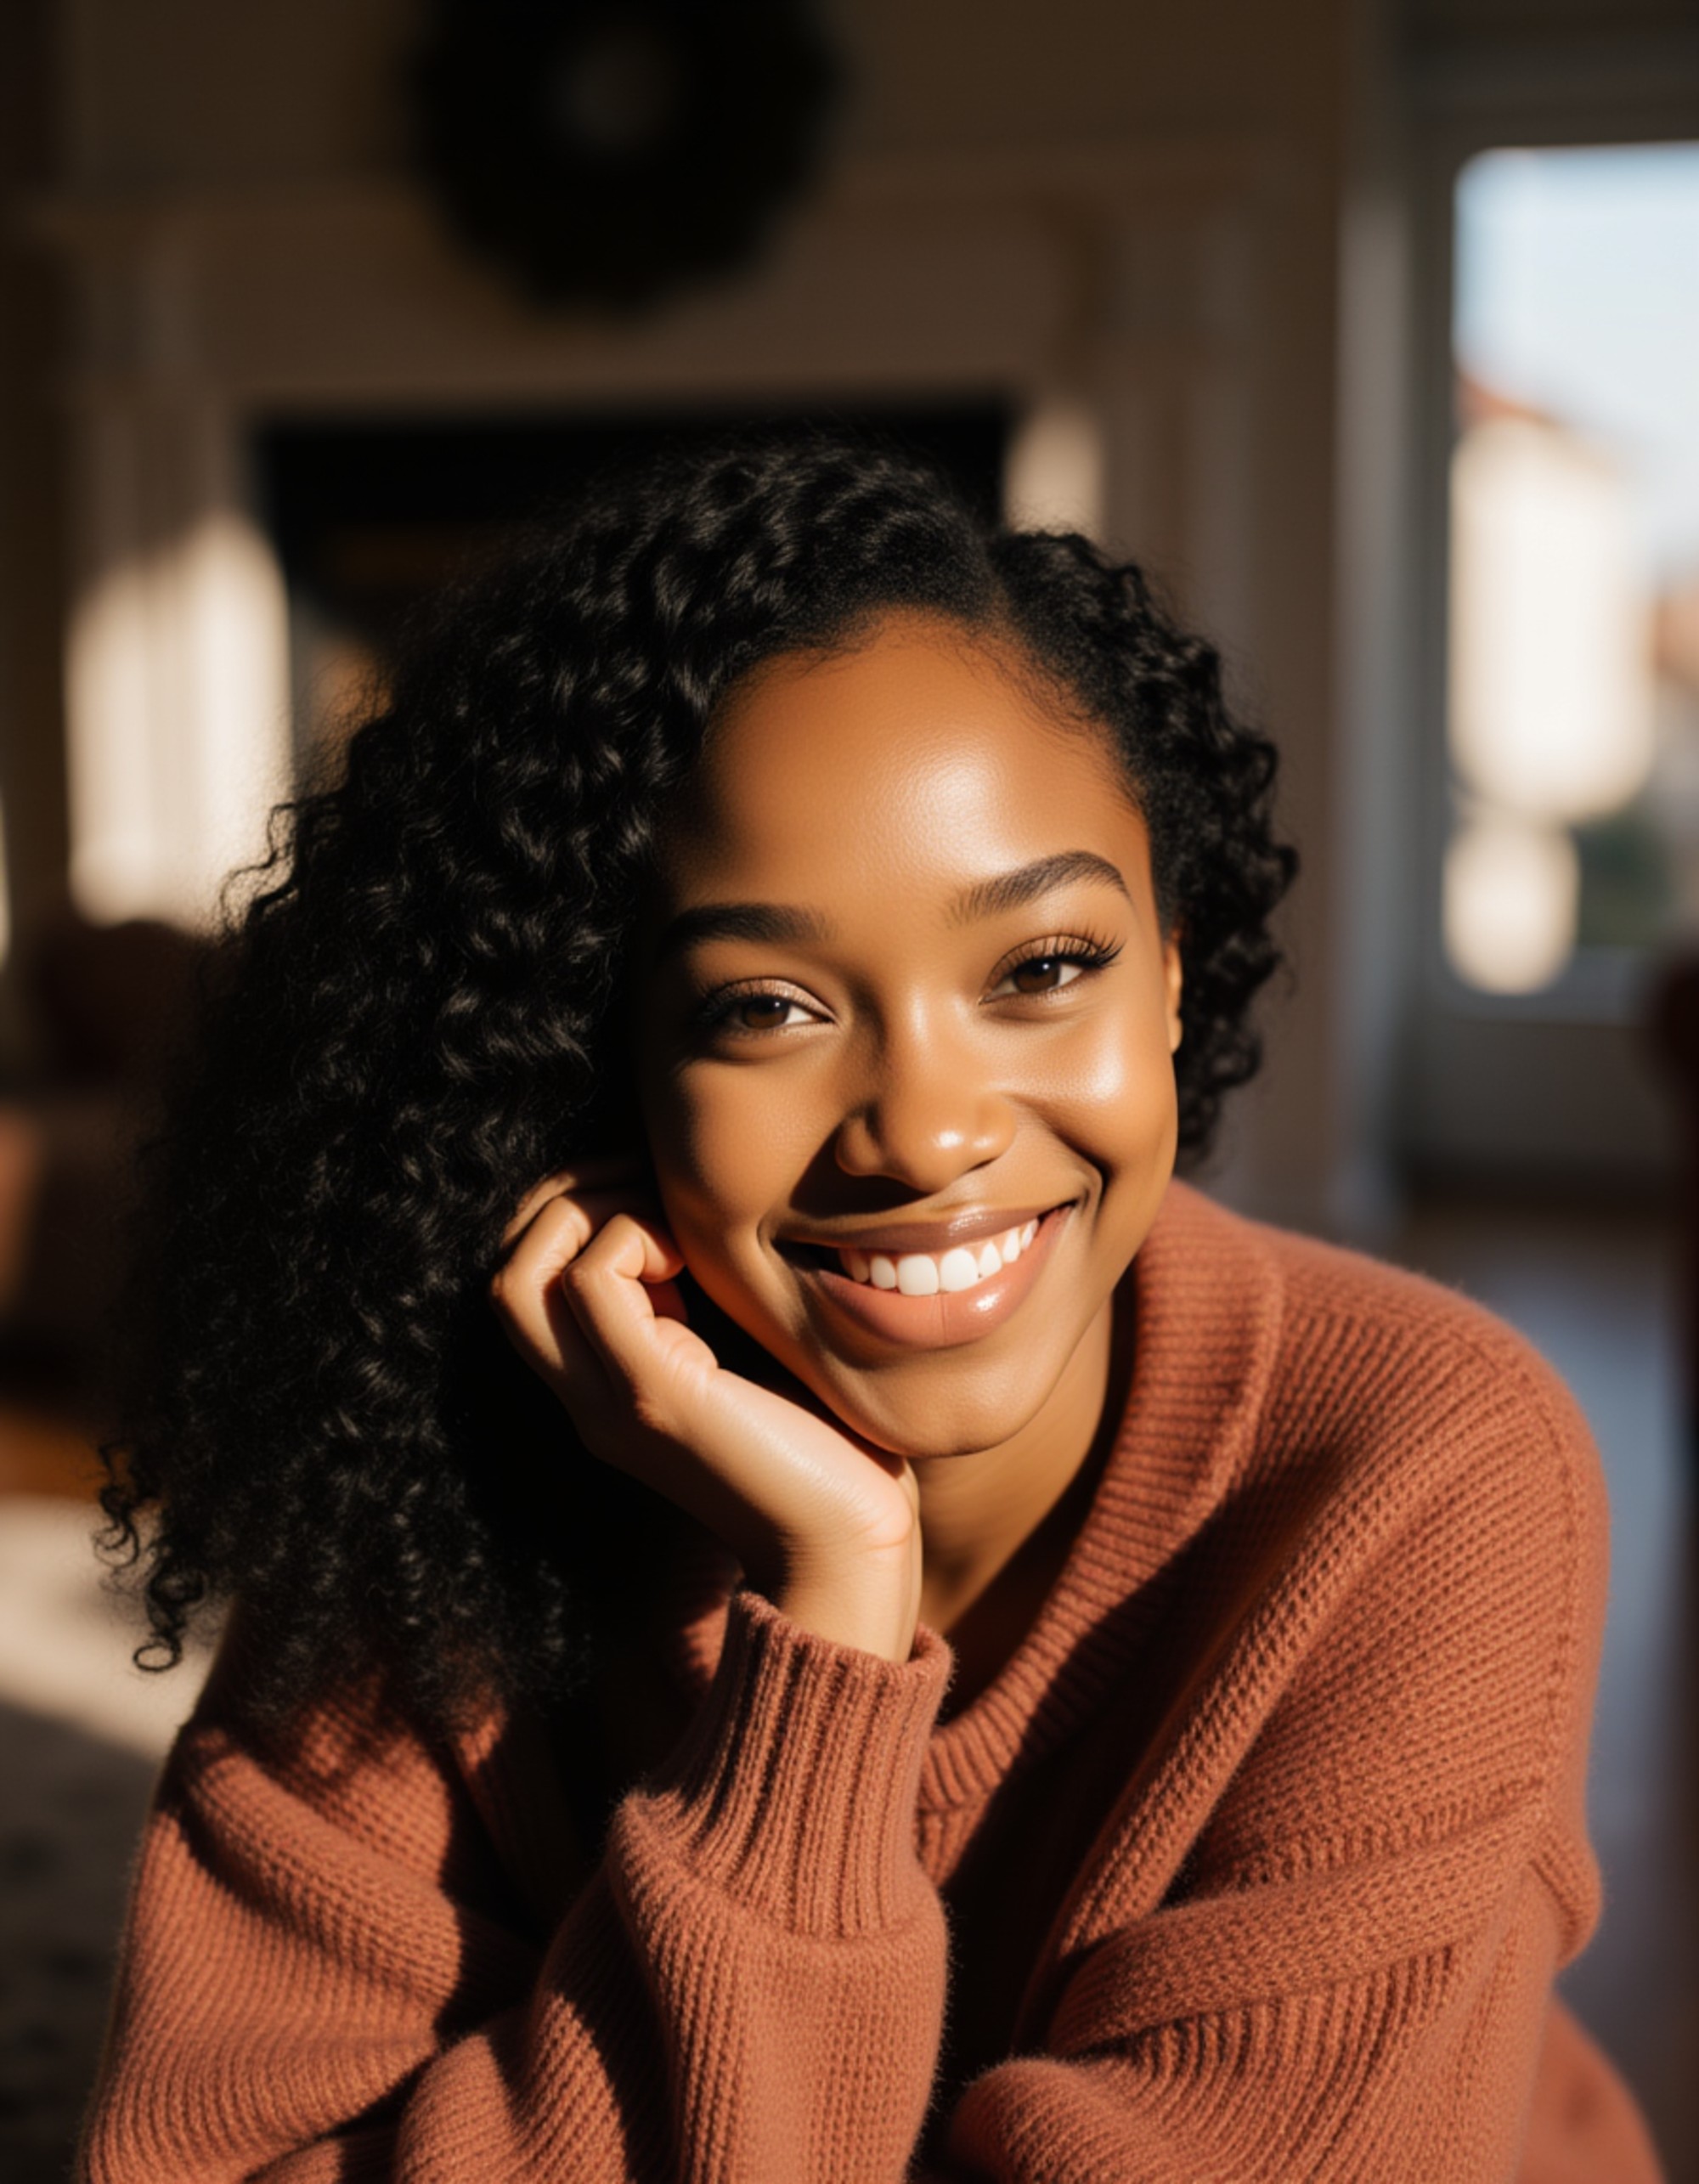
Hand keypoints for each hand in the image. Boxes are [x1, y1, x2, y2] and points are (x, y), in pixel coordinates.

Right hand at [491, 1161, 921, 1661]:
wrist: (849, 1550)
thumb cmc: (831, 1453)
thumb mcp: (754, 1359)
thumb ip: (715, 1304)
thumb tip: (715, 1214)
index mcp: (607, 1391)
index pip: (531, 1281)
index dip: (575, 1212)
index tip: (655, 1190)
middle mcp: (588, 1400)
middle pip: (505, 1274)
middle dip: (566, 1197)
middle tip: (648, 1180)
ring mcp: (609, 1401)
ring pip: (519, 1275)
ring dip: (589, 1210)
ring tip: (668, 1215)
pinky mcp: (652, 1395)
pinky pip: (591, 1281)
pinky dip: (633, 1236)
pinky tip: (694, 1252)